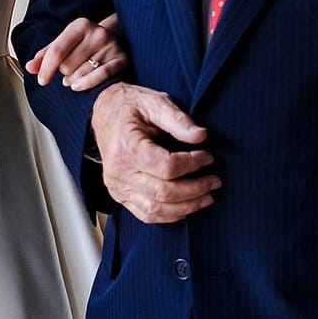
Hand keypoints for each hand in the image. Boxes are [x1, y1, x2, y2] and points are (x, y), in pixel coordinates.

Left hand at [26, 13, 128, 90]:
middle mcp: (97, 33)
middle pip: (67, 65)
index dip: (46, 68)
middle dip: (64, 72)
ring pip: (81, 74)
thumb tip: (29, 68)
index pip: (57, 50)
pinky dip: (87, 84)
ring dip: (73, 80)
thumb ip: (45, 55)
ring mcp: (111, 46)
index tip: (42, 80)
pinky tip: (78, 86)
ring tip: (75, 76)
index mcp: (80, 25)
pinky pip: (101, 76)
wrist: (119, 38)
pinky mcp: (121, 60)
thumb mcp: (65, 43)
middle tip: (69, 69)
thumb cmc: (85, 43)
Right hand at [90, 83, 219, 223]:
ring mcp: (117, 186)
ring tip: (206, 197)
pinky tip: (186, 207)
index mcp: (126, 147)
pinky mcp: (119, 194)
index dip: (192, 165)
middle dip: (195, 190)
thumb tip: (200, 136)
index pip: (166, 167)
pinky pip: (146, 214)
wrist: (102, 112)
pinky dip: (169, 215)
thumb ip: (178, 119)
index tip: (208, 157)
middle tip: (214, 181)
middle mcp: (118, 171)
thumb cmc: (128, 106)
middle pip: (164, 192)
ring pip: (156, 209)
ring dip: (186, 207)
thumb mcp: (154, 102)